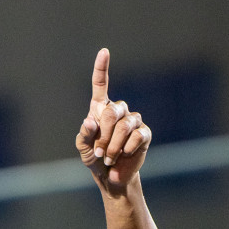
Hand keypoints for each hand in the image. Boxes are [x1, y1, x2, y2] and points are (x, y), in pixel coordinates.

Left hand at [76, 48, 150, 192]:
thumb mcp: (84, 149)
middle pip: (112, 112)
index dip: (102, 68)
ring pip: (124, 126)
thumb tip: (90, 121)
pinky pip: (137, 137)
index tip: (104, 52)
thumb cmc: (95, 158)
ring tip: (109, 158)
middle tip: (100, 152)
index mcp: (100, 109)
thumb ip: (84, 136)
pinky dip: (127, 149)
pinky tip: (124, 155)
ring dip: (114, 146)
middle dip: (104, 135)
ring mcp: (133, 121)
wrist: (112, 176)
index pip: (101, 85)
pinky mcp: (144, 134)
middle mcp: (118, 111)